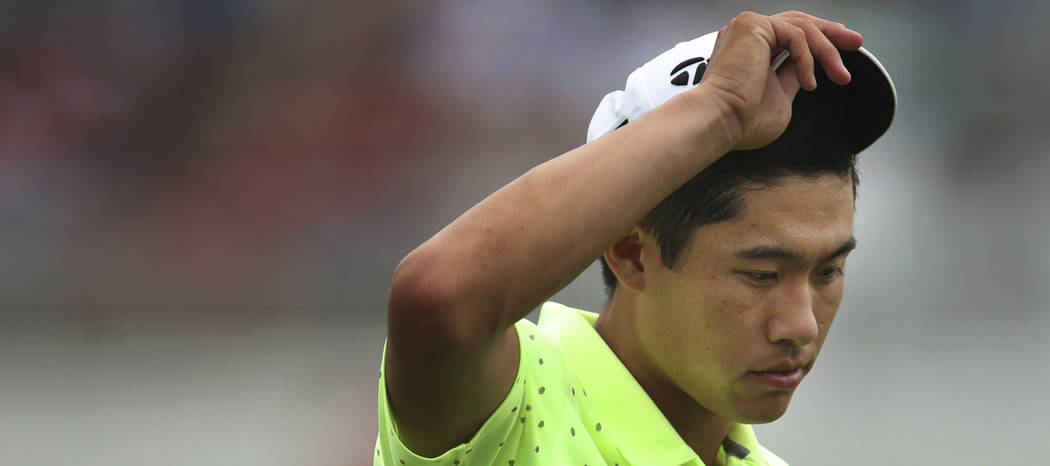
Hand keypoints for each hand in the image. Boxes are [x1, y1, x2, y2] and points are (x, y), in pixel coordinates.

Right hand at [697, 11, 862, 149]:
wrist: (719, 122)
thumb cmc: (741, 122)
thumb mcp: (781, 97)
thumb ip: (793, 78)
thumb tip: (808, 68)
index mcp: (749, 51)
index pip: (789, 36)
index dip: (818, 41)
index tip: (842, 52)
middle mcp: (745, 35)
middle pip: (798, 23)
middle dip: (831, 33)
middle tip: (856, 43)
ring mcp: (747, 27)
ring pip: (801, 27)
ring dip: (827, 51)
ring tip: (841, 76)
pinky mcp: (752, 25)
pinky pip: (795, 33)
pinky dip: (808, 57)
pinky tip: (810, 82)